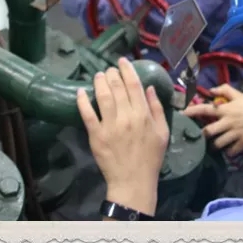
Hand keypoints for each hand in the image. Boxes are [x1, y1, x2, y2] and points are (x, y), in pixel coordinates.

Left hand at [76, 57, 169, 216]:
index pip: (134, 85)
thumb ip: (157, 109)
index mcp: (143, 115)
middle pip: (116, 87)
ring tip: (98, 75)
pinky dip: (82, 101)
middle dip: (112, 73)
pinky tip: (80, 91)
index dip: (127, 70)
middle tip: (109, 69)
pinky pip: (87, 114)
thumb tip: (150, 88)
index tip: (122, 61)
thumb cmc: (150, 158)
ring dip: (99, 81)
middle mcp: (126, 116)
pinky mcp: (96, 135)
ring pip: (102, 96)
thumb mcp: (162, 132)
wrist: (133, 182)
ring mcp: (109, 125)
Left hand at [183, 85, 242, 156]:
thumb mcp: (239, 94)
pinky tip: (228, 150)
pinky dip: (228, 152)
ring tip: (213, 146)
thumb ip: (224, 90)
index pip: (204, 109)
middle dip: (202, 135)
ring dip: (214, 146)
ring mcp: (235, 134)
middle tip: (200, 137)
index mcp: (225, 109)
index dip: (191, 111)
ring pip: (217, 144)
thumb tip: (210, 90)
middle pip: (208, 132)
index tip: (181, 114)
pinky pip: (231, 151)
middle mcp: (227, 122)